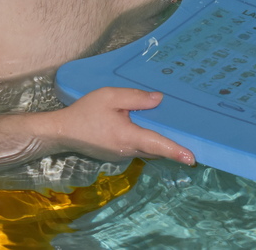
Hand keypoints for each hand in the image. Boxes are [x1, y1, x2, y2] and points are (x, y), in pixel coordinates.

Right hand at [54, 87, 194, 164]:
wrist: (62, 131)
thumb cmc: (86, 112)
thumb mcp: (110, 96)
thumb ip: (135, 98)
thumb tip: (159, 99)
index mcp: (128, 136)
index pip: (157, 144)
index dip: (175, 151)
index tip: (192, 159)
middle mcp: (128, 150)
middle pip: (156, 149)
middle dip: (173, 147)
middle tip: (193, 139)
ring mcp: (122, 155)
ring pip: (147, 150)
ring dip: (160, 144)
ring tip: (176, 132)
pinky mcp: (117, 155)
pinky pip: (138, 148)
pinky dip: (147, 142)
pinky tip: (150, 130)